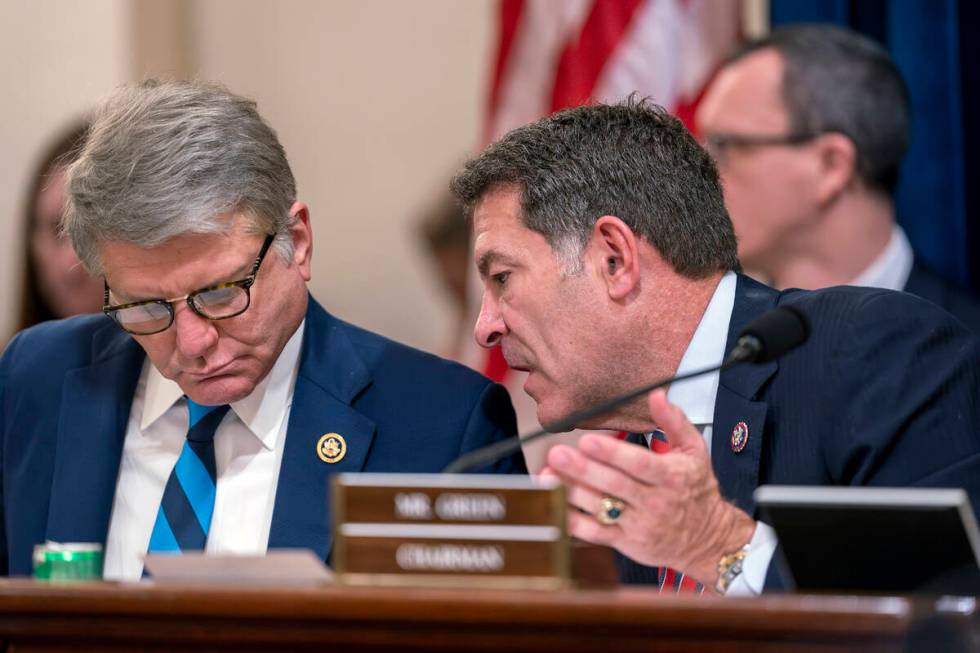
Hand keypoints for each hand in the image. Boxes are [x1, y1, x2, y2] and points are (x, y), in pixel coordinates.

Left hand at [544, 389, 755, 585]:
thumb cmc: (696, 487)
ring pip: (600, 508)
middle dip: (583, 469)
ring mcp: (639, 525)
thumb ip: (674, 420)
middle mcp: (655, 502)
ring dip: (570, 492)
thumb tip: (656, 394)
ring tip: (546, 475)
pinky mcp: (626, 543)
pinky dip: (573, 522)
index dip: (613, 454)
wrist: (709, 539)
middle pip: (614, 485)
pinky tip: (553, 505)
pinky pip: (595, 534)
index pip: (639, 464)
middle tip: (557, 453)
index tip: (587, 440)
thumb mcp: (694, 450)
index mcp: (671, 477)